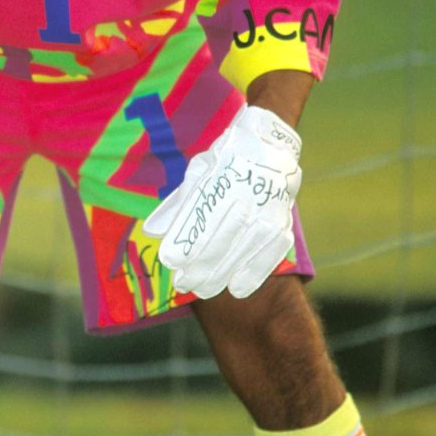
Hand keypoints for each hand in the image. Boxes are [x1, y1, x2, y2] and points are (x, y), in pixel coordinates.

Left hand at [142, 105, 301, 299]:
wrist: (271, 145)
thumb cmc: (226, 159)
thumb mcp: (198, 170)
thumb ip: (178, 203)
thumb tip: (152, 231)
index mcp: (221, 178)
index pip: (200, 214)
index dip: (185, 240)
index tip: (170, 261)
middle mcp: (245, 194)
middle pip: (221, 236)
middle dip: (200, 264)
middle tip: (183, 284)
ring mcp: (267, 209)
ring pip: (243, 248)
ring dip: (222, 273)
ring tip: (203, 290)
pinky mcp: (282, 221)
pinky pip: (270, 252)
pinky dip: (254, 272)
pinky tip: (236, 288)